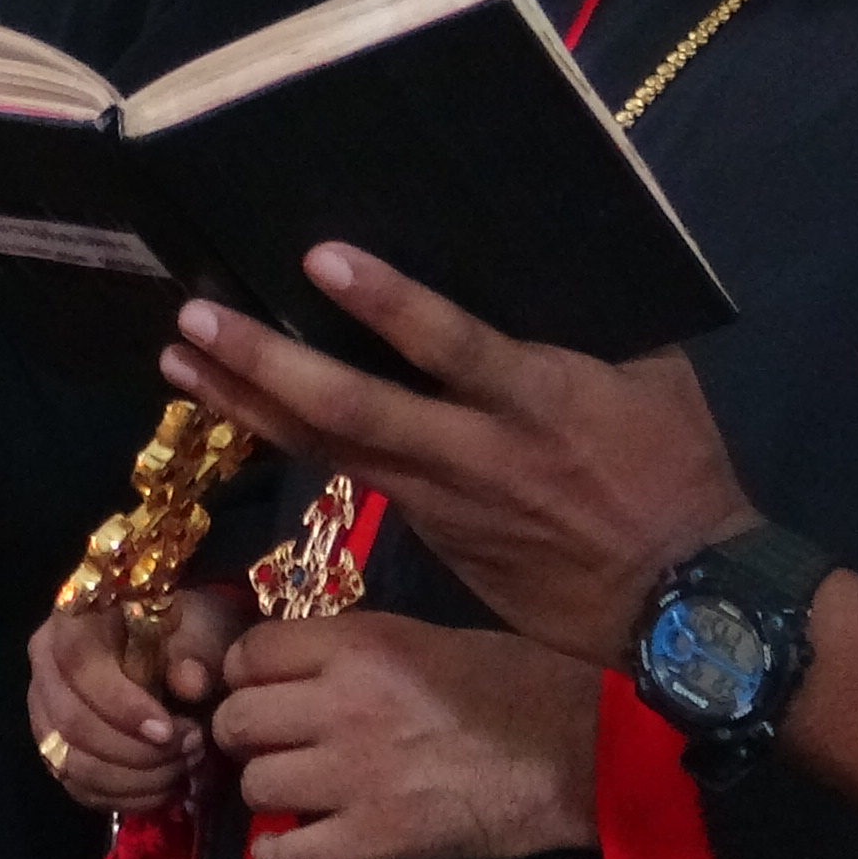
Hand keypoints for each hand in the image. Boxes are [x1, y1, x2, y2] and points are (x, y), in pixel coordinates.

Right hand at [26, 588, 244, 814]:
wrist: (167, 640)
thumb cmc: (180, 629)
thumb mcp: (196, 627)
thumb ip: (194, 652)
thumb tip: (192, 684)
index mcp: (72, 622)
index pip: (80, 666)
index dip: (122, 705)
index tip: (169, 730)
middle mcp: (45, 665)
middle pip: (72, 724)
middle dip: (137, 752)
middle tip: (191, 750)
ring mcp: (43, 710)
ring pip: (72, 764)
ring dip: (134, 780)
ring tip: (183, 769)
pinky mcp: (54, 748)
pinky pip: (78, 787)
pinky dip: (124, 798)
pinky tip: (164, 790)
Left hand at [164, 246, 756, 670]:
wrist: (679, 606)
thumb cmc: (674, 471)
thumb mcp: (654, 377)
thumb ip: (588, 320)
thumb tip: (542, 252)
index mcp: (538, 401)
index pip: (450, 347)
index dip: (386, 304)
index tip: (320, 259)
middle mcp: (474, 453)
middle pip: (353, 409)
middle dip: (266, 365)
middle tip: (194, 320)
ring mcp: (441, 501)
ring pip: (328, 448)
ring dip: (247, 404)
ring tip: (178, 359)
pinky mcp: (428, 532)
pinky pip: (350, 476)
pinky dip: (291, 440)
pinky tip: (240, 409)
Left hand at [214, 615, 598, 858]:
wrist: (577, 751)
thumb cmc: (510, 683)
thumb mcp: (420, 637)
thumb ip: (349, 652)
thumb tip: (290, 670)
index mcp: (358, 645)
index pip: (250, 654)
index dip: (246, 674)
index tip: (261, 689)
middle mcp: (344, 703)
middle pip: (237, 720)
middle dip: (245, 734)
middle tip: (270, 745)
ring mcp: (357, 774)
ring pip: (254, 785)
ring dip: (268, 791)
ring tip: (295, 792)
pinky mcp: (379, 837)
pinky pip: (290, 855)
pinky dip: (279, 856)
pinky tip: (291, 847)